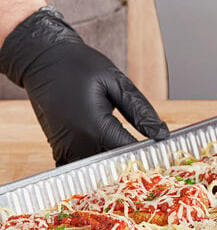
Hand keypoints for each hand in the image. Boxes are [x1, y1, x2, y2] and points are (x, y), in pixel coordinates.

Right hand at [0, 7, 168, 164]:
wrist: (42, 60)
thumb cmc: (80, 65)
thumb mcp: (117, 82)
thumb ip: (139, 111)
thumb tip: (161, 134)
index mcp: (98, 127)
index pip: (130, 153)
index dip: (148, 153)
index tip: (160, 149)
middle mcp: (80, 143)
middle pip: (114, 166)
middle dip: (132, 162)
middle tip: (149, 153)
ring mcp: (67, 148)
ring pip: (97, 169)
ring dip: (113, 165)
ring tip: (129, 152)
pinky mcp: (59, 148)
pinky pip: (79, 167)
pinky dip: (93, 166)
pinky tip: (106, 154)